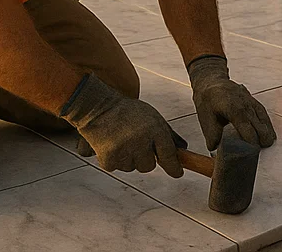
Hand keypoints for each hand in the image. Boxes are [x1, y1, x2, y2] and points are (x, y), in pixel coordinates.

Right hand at [60, 74, 182, 175]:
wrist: (98, 108)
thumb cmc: (128, 112)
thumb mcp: (152, 117)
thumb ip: (169, 134)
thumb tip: (183, 148)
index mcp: (154, 129)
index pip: (169, 155)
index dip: (174, 167)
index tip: (178, 173)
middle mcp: (141, 141)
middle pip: (149, 166)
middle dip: (146, 159)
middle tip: (136, 144)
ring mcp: (124, 151)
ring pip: (133, 168)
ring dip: (129, 159)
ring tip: (122, 140)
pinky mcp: (109, 159)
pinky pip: (117, 168)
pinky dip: (115, 160)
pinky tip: (112, 145)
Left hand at [187, 55, 277, 149]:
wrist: (211, 81)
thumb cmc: (208, 101)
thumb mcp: (205, 118)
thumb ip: (212, 136)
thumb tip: (216, 151)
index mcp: (232, 108)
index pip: (245, 125)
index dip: (251, 139)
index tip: (253, 151)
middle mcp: (244, 104)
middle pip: (257, 123)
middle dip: (261, 137)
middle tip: (260, 151)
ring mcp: (250, 101)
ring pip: (262, 117)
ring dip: (266, 131)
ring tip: (268, 143)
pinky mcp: (253, 101)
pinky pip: (263, 113)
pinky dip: (267, 123)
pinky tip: (269, 133)